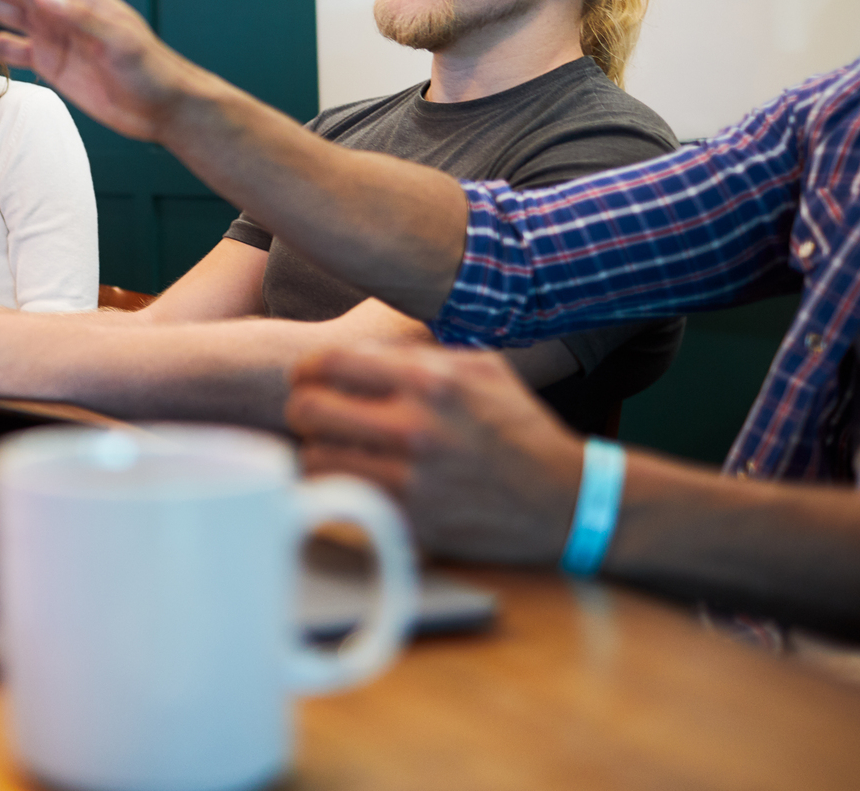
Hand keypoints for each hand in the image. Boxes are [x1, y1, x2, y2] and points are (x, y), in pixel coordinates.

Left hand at [285, 343, 583, 565]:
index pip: (329, 363)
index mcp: (430, 381)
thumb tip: (358, 348)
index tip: (310, 379)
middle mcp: (416, 427)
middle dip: (303, 409)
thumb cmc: (518, 427)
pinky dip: (341, 488)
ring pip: (315, 458)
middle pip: (308, 409)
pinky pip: (343, 499)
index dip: (307, 369)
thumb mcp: (481, 367)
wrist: (567, 500)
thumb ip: (417, 352)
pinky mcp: (412, 522)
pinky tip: (357, 479)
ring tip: (336, 448)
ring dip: (319, 451)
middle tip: (315, 415)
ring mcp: (411, 479)